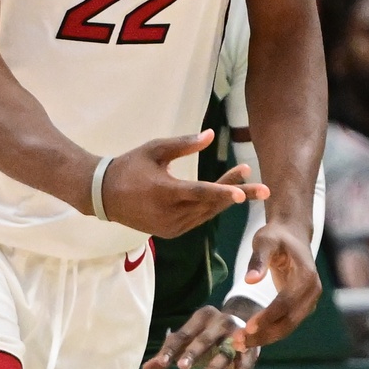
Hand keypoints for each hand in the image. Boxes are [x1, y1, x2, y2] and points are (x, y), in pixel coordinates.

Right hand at [96, 131, 268, 237]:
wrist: (103, 195)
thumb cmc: (130, 165)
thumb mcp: (155, 149)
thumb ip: (184, 143)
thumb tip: (211, 135)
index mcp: (165, 192)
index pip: (200, 193)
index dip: (223, 191)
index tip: (244, 193)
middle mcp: (170, 214)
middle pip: (211, 204)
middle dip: (238, 193)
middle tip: (265, 188)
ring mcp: (170, 226)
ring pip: (207, 213)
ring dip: (226, 198)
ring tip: (245, 180)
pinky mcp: (171, 232)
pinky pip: (198, 218)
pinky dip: (211, 207)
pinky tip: (225, 194)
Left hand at [142, 303, 260, 368]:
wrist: (246, 322)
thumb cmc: (208, 336)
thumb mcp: (189, 340)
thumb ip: (169, 353)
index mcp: (203, 316)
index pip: (183, 333)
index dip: (172, 348)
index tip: (162, 364)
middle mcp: (222, 321)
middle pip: (205, 338)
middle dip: (194, 352)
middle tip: (182, 367)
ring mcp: (239, 333)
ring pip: (227, 350)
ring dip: (215, 366)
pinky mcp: (253, 349)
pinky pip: (246, 364)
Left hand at [234, 221, 320, 349]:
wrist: (292, 235)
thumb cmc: (277, 236)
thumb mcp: (265, 241)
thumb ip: (258, 259)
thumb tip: (250, 280)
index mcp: (306, 275)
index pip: (287, 302)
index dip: (268, 316)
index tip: (247, 327)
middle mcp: (312, 291)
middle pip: (289, 320)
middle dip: (264, 333)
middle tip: (238, 342)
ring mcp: (309, 300)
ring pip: (288, 326)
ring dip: (265, 337)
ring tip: (239, 344)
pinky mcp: (302, 306)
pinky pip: (286, 324)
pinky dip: (269, 332)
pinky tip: (249, 337)